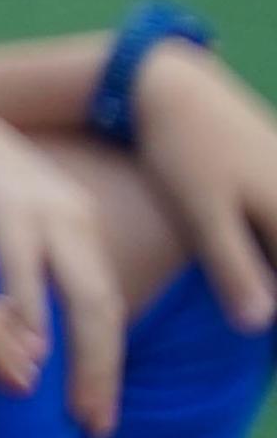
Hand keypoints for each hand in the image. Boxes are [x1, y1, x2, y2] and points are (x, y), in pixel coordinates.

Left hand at [131, 40, 276, 334]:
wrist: (170, 83)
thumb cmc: (180, 149)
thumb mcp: (202, 210)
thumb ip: (233, 267)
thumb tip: (260, 327)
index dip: (269, 305)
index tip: (263, 354)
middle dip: (267, 291)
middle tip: (255, 348)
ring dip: (265, 272)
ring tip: (250, 316)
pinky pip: (274, 229)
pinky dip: (266, 253)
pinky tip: (253, 275)